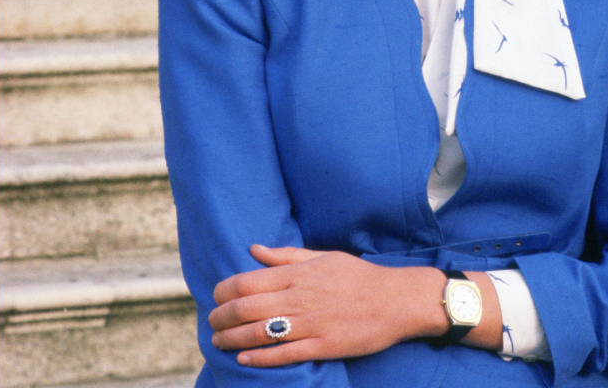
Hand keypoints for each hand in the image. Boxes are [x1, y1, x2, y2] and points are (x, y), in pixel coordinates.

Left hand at [209, 245, 497, 365]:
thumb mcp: (321, 256)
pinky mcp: (324, 346)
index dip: (222, 292)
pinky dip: (260, 358)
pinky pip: (285, 354)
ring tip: (218, 342)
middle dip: (220, 317)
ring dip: (232, 339)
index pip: (245, 282)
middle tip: (211, 323)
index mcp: (296, 274)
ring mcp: (311, 324)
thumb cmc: (357, 276)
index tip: (215, 297)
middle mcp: (298, 298)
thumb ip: (284, 255)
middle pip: (245, 309)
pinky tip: (244, 358)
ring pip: (260, 333)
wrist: (397, 300)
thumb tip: (253, 249)